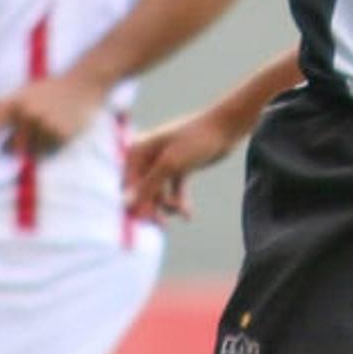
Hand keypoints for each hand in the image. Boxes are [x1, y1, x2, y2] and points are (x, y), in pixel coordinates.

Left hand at [0, 71, 110, 157]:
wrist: (84, 84)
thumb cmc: (48, 89)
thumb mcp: (21, 93)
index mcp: (15, 103)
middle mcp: (27, 115)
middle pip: (9, 148)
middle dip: (11, 148)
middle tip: (23, 140)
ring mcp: (44, 126)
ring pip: (30, 152)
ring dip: (34, 146)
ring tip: (46, 129)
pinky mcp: (61, 135)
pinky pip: (48, 152)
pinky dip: (49, 147)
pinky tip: (57, 131)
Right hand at [123, 110, 244, 222]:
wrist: (226, 128)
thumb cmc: (196, 140)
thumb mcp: (170, 165)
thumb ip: (147, 186)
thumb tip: (126, 204)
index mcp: (138, 151)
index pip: (128, 185)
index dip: (134, 204)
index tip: (143, 221)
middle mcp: (148, 157)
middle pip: (143, 191)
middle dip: (152, 208)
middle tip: (162, 225)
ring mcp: (164, 164)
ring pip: (159, 194)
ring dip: (168, 206)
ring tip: (181, 211)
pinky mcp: (180, 169)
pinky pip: (174, 192)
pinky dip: (180, 202)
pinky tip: (188, 215)